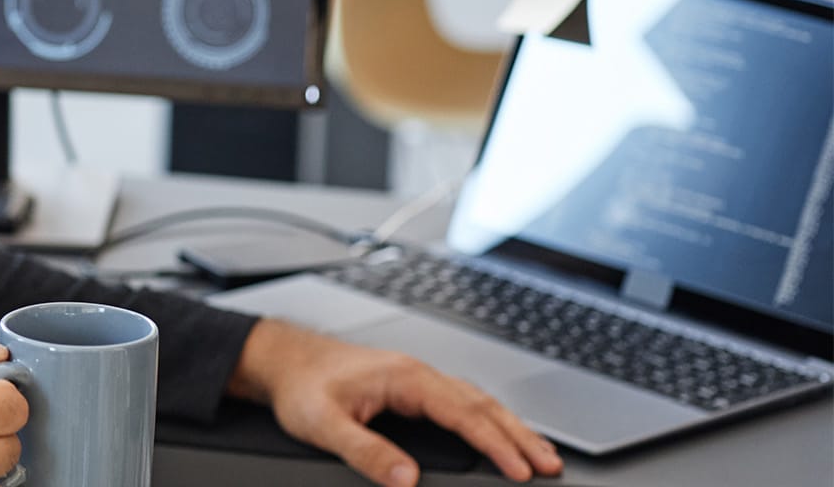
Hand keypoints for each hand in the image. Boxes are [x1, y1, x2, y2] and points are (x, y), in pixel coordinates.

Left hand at [229, 320, 564, 485]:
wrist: (282, 359)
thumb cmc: (301, 386)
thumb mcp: (323, 424)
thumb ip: (365, 451)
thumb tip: (405, 480)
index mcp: (403, 377)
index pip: (462, 413)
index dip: (494, 443)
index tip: (521, 469)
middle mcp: (416, 373)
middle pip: (481, 404)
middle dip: (519, 435)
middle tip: (551, 465)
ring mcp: (416, 378)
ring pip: (475, 401)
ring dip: (510, 426)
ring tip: (541, 453)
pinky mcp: (410, 386)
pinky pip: (461, 402)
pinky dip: (488, 419)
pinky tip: (499, 432)